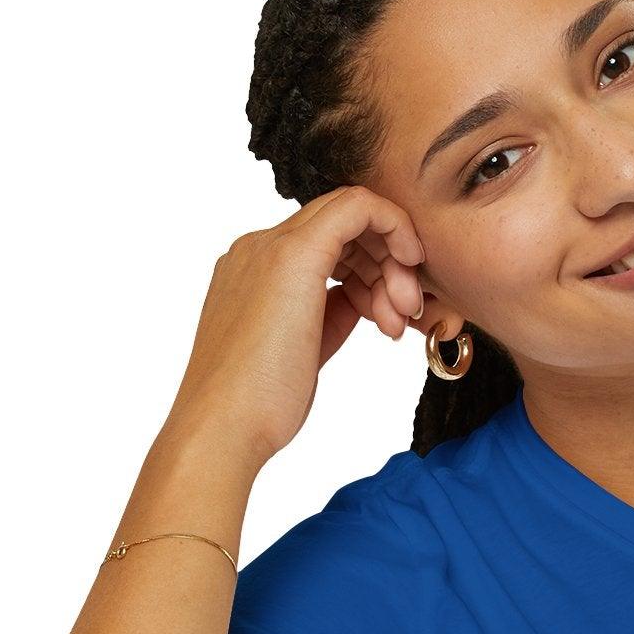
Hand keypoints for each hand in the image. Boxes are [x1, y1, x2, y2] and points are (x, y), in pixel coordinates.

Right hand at [160, 185, 425, 473]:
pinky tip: (409, 265)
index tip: (391, 310)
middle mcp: (258, 248)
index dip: (370, 269)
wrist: (224, 425)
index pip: (327, 243)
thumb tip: (362, 299)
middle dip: (387, 264)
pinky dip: (394, 228)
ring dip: (392, 263)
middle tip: (405, 314)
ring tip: (398, 321)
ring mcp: (271, 247)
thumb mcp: (305, 348)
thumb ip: (330, 314)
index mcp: (255, 270)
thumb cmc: (259, 405)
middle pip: (342, 227)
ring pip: (352, 215)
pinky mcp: (293, 255)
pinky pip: (358, 207)